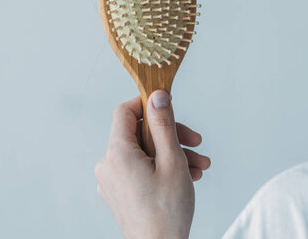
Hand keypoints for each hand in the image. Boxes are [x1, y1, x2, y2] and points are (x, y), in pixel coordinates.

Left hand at [94, 90, 210, 238]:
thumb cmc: (167, 212)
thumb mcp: (172, 160)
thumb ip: (164, 125)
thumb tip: (157, 96)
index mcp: (117, 154)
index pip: (125, 112)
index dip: (147, 104)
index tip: (168, 106)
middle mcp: (108, 165)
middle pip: (139, 134)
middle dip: (171, 135)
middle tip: (196, 142)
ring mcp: (112, 182)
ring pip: (144, 154)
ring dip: (173, 154)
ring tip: (199, 167)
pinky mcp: (119, 193)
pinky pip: (140, 170)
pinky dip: (161, 169)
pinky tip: (187, 177)